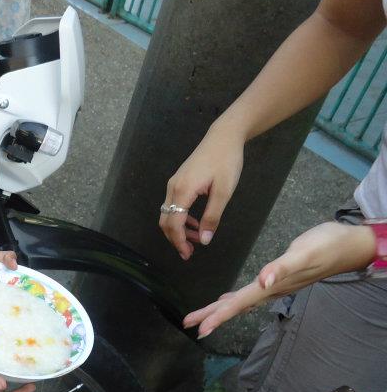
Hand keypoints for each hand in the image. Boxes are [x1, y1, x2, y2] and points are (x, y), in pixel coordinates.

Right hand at [160, 123, 245, 259]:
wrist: (223, 137)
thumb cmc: (226, 162)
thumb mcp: (224, 192)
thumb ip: (212, 217)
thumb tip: (204, 240)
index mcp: (183, 191)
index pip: (174, 223)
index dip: (178, 241)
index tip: (188, 254)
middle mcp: (173, 188)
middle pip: (165, 220)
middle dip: (175, 238)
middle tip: (189, 252)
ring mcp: (174, 183)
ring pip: (168, 213)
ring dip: (178, 229)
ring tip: (195, 239)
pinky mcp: (178, 181)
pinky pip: (173, 204)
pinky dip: (180, 218)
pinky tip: (194, 222)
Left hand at [183, 222, 376, 336]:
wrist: (350, 244)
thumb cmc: (327, 245)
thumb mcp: (304, 253)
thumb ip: (283, 268)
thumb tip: (263, 281)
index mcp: (272, 285)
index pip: (240, 303)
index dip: (219, 316)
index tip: (200, 329)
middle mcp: (271, 289)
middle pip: (235, 306)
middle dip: (212, 315)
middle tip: (188, 324)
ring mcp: (275, 285)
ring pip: (241, 301)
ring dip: (220, 309)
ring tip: (201, 317)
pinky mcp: (278, 278)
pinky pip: (249, 294)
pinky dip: (235, 299)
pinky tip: (227, 300)